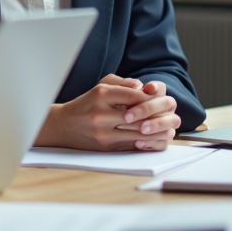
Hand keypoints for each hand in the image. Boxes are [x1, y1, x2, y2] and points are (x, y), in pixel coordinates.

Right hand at [36, 74, 180, 151]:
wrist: (63, 126)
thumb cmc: (87, 104)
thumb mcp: (101, 86)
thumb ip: (124, 83)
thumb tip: (144, 88)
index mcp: (101, 94)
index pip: (135, 95)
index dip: (151, 98)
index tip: (159, 99)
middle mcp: (101, 114)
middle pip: (139, 116)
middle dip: (156, 115)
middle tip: (168, 115)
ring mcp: (103, 133)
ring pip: (138, 133)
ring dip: (155, 131)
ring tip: (165, 127)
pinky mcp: (106, 147)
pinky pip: (132, 144)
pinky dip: (145, 141)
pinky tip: (153, 137)